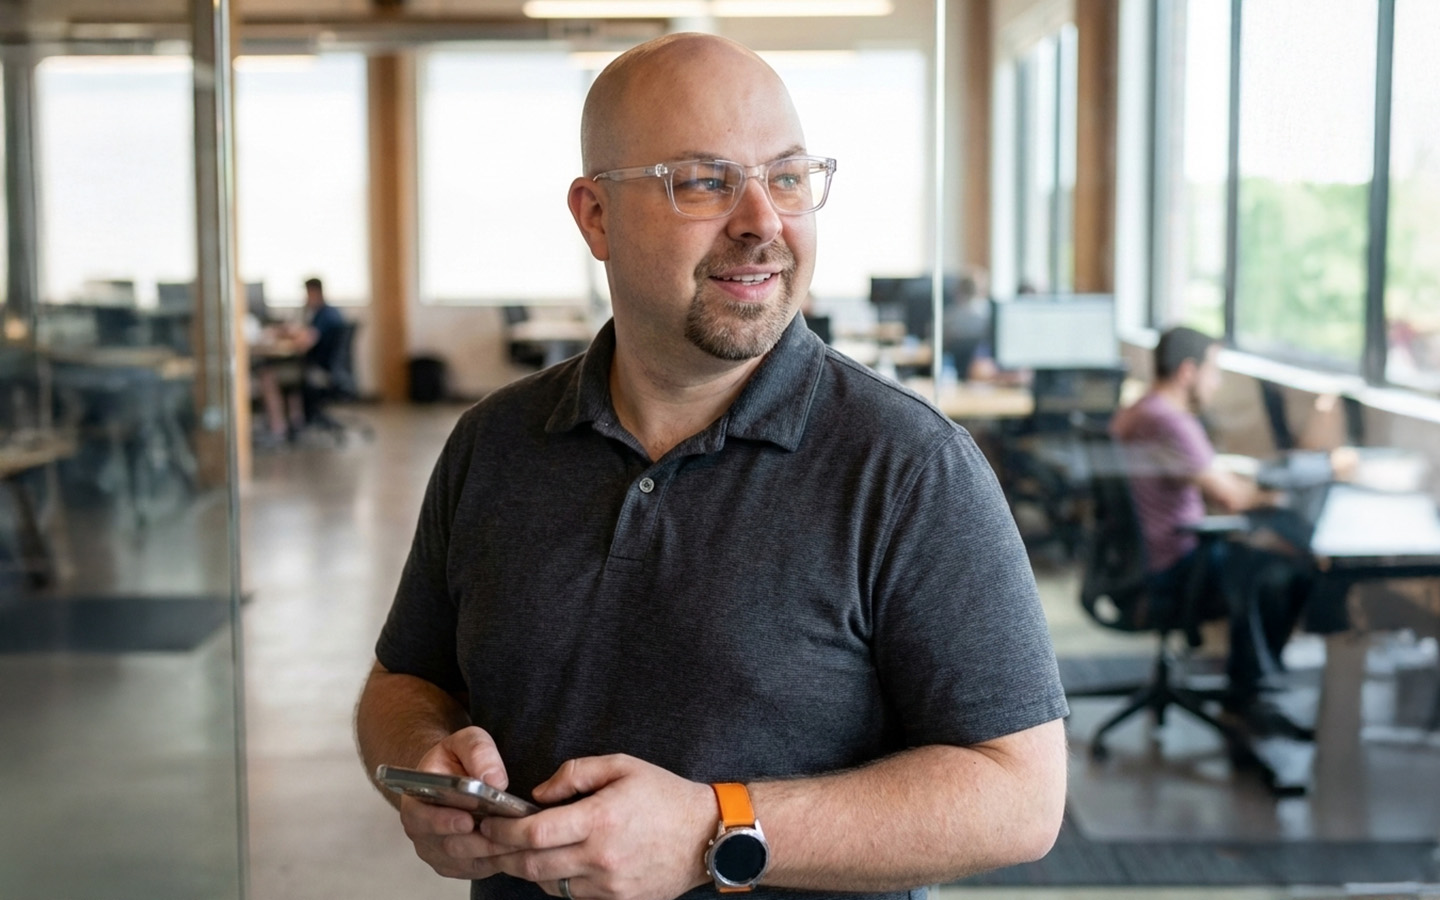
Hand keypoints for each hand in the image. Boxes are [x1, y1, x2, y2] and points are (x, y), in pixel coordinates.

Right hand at [400, 727, 520, 880]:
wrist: (451, 776)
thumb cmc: (457, 759)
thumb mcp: (466, 741)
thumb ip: (478, 752)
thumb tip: (494, 779)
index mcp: (416, 800)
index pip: (422, 818)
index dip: (443, 822)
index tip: (467, 820)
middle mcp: (422, 831)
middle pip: (448, 846)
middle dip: (477, 840)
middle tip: (503, 833)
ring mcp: (438, 851)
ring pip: (466, 861)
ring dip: (491, 851)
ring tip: (516, 839)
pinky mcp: (457, 864)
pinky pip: (477, 869)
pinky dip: (496, 861)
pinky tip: (515, 848)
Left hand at [480, 754, 714, 899]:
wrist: (708, 835)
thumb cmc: (666, 796)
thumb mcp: (622, 765)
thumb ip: (575, 773)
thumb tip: (538, 794)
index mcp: (600, 819)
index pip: (534, 832)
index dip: (502, 830)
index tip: (487, 822)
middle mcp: (600, 856)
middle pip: (532, 865)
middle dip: (501, 854)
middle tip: (486, 841)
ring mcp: (608, 884)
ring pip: (548, 884)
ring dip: (525, 869)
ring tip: (514, 851)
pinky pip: (572, 894)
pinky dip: (554, 880)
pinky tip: (552, 863)